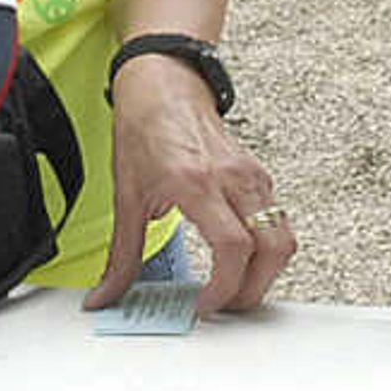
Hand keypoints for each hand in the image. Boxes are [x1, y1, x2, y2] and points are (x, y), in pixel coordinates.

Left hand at [89, 51, 289, 313]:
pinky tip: (238, 258)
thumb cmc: (145, 128)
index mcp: (196, 182)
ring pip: (282, 237)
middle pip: (272, 249)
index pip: (232, 247)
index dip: (225, 287)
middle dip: (254, 289)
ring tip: (234, 288)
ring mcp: (251, 176)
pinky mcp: (259, 176)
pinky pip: (277, 221)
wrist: (163, 84)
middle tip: (226, 306)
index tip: (205, 305)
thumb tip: (108, 294)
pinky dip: (265, 249)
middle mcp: (232, 178)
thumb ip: (122, 255)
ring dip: (265, 272)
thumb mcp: (126, 196)